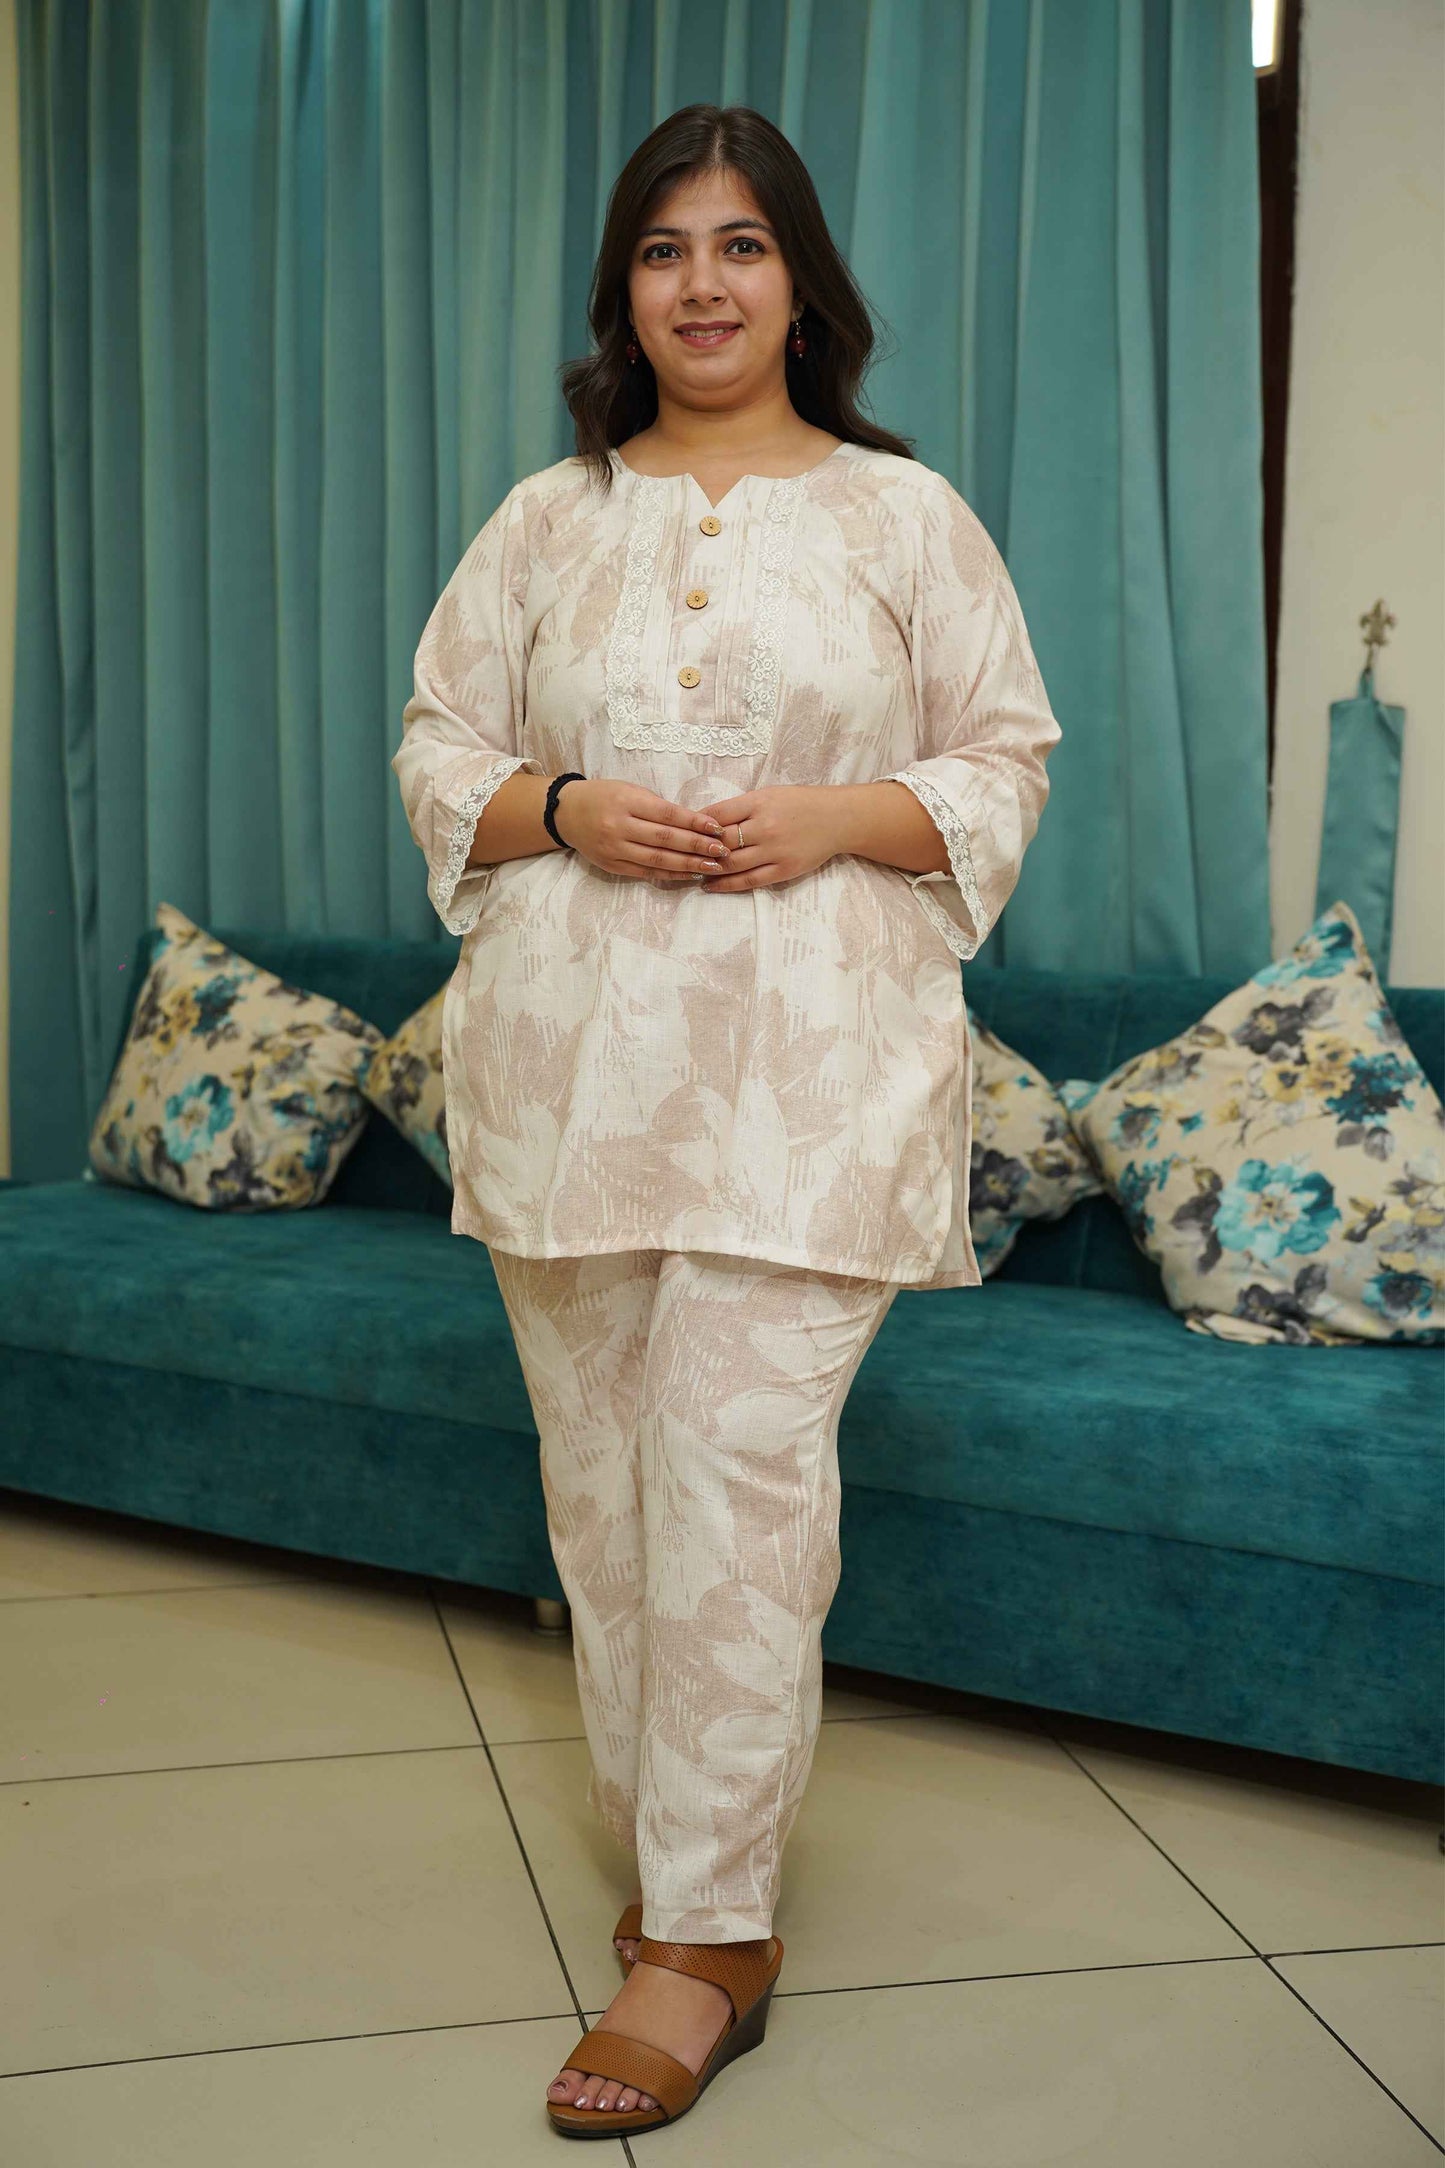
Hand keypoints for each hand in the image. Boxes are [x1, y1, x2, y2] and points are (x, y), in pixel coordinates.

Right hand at [554, 777, 731, 882]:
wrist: (566, 813)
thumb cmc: (604, 796)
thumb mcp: (629, 790)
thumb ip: (658, 807)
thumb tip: (694, 823)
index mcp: (626, 802)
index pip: (668, 815)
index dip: (694, 823)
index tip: (717, 828)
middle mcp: (619, 826)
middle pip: (666, 840)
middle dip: (697, 847)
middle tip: (722, 851)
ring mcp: (614, 849)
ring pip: (658, 860)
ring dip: (688, 865)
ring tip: (712, 867)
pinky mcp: (612, 866)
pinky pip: (646, 872)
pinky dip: (670, 874)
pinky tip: (689, 874)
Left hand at [693, 786, 841, 890]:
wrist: (838, 819)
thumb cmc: (800, 803)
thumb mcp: (769, 794)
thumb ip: (741, 807)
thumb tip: (707, 820)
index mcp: (759, 802)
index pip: (717, 813)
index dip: (696, 823)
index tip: (682, 830)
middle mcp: (765, 827)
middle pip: (721, 841)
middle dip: (698, 849)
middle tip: (681, 855)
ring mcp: (774, 851)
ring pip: (731, 864)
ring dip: (708, 869)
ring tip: (691, 871)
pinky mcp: (783, 870)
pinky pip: (749, 880)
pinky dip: (726, 885)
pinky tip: (711, 886)